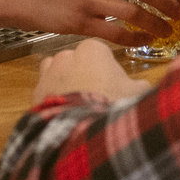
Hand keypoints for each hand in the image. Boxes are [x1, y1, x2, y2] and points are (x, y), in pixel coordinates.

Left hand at [30, 38, 146, 105]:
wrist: (79, 129)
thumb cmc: (110, 105)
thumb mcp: (136, 94)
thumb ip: (139, 85)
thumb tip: (143, 87)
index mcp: (93, 50)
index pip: (101, 52)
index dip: (108, 68)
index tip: (113, 83)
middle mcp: (67, 55)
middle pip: (78, 61)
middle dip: (85, 74)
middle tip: (97, 95)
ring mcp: (49, 72)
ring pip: (57, 71)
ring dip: (65, 82)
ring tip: (76, 102)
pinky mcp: (37, 91)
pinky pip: (45, 90)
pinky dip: (52, 97)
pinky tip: (63, 112)